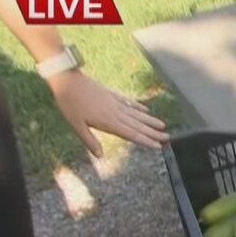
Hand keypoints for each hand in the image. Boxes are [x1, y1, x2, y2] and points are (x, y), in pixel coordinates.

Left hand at [47, 71, 167, 156]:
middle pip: (138, 125)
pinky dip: (138, 106)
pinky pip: (129, 102)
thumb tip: (100, 156)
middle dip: (153, 132)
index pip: (131, 134)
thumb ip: (89, 141)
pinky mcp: (112, 94)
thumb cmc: (69, 103)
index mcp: (109, 122)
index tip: (158, 146)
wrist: (67, 80)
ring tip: (162, 125)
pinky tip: (146, 109)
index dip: (145, 140)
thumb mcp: (76, 125)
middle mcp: (116, 112)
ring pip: (137, 113)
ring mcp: (115, 102)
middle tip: (167, 137)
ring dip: (150, 120)